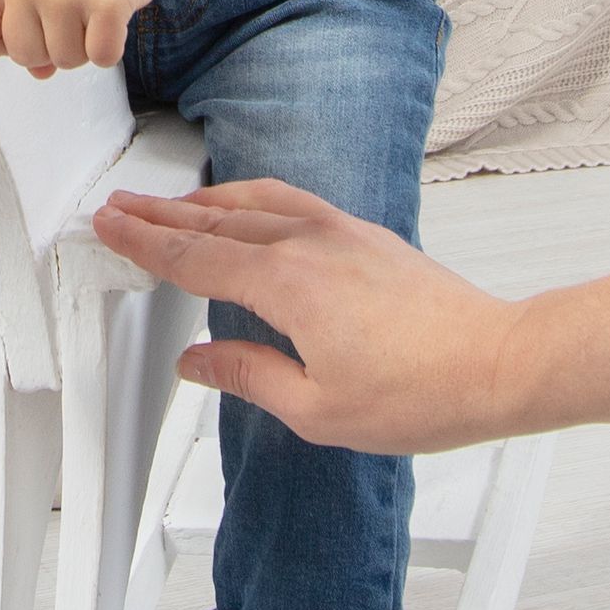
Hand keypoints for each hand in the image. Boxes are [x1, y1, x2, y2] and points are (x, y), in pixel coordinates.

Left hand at [0, 0, 160, 78]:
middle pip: (24, 56)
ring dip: (83, 46)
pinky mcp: (106, 3)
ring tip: (89, 7)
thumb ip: (22, 25)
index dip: (1, 45)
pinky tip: (110, 16)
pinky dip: (110, 47)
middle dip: (50, 47)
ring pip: (65, 60)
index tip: (25, 28)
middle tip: (68, 13)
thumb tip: (39, 71)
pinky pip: (101, 56)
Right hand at [96, 177, 516, 453]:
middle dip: (161, 215)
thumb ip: (249, 376)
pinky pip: (295, 202)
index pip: (196, 259)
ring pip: (257, 202)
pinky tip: (251, 208)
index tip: (109, 228)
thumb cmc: (423, 392)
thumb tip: (199, 362)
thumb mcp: (317, 409)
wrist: (499, 363)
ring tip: (171, 204)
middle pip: (217, 221)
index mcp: (289, 286)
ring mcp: (344, 233)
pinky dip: (255, 200)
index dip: (145, 244)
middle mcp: (312, 246)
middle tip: (119, 207)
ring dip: (206, 201)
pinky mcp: (369, 237)